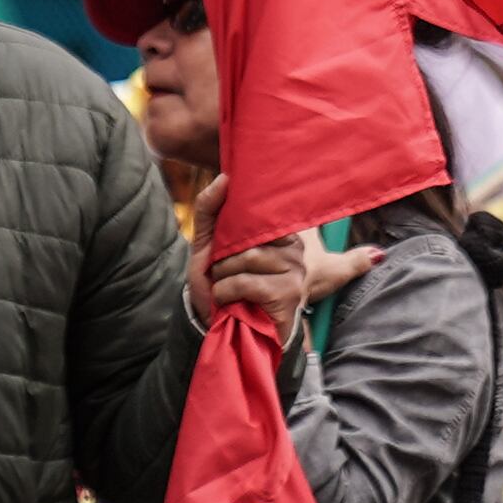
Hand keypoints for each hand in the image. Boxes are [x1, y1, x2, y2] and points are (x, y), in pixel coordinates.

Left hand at [184, 178, 374, 338]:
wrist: (216, 325)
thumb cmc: (216, 282)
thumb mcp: (206, 243)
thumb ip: (210, 208)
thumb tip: (225, 177)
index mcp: (278, 232)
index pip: (256, 213)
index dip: (231, 231)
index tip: (222, 246)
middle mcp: (294, 248)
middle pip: (248, 236)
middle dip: (222, 258)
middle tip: (221, 274)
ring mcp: (295, 272)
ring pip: (248, 258)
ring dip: (223, 276)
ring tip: (224, 287)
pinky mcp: (289, 294)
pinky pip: (249, 282)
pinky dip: (227, 292)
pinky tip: (228, 301)